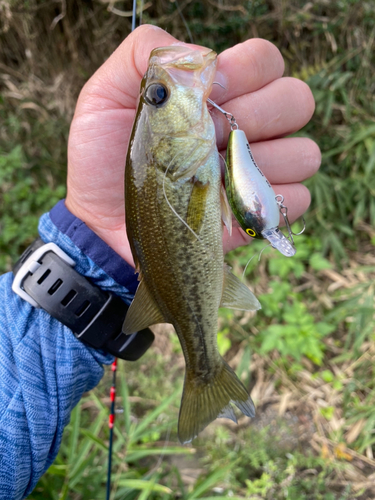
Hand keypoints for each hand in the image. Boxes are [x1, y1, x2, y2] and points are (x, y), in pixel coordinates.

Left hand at [66, 25, 318, 265]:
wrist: (104, 224)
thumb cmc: (103, 162)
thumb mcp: (104, 98)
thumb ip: (144, 57)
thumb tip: (202, 55)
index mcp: (217, 95)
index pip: (265, 61)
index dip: (246, 72)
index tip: (210, 95)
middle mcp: (246, 128)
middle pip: (297, 100)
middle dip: (259, 114)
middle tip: (215, 136)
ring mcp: (256, 172)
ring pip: (305, 152)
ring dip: (266, 162)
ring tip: (219, 175)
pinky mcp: (259, 214)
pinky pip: (297, 199)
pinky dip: (268, 202)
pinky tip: (230, 206)